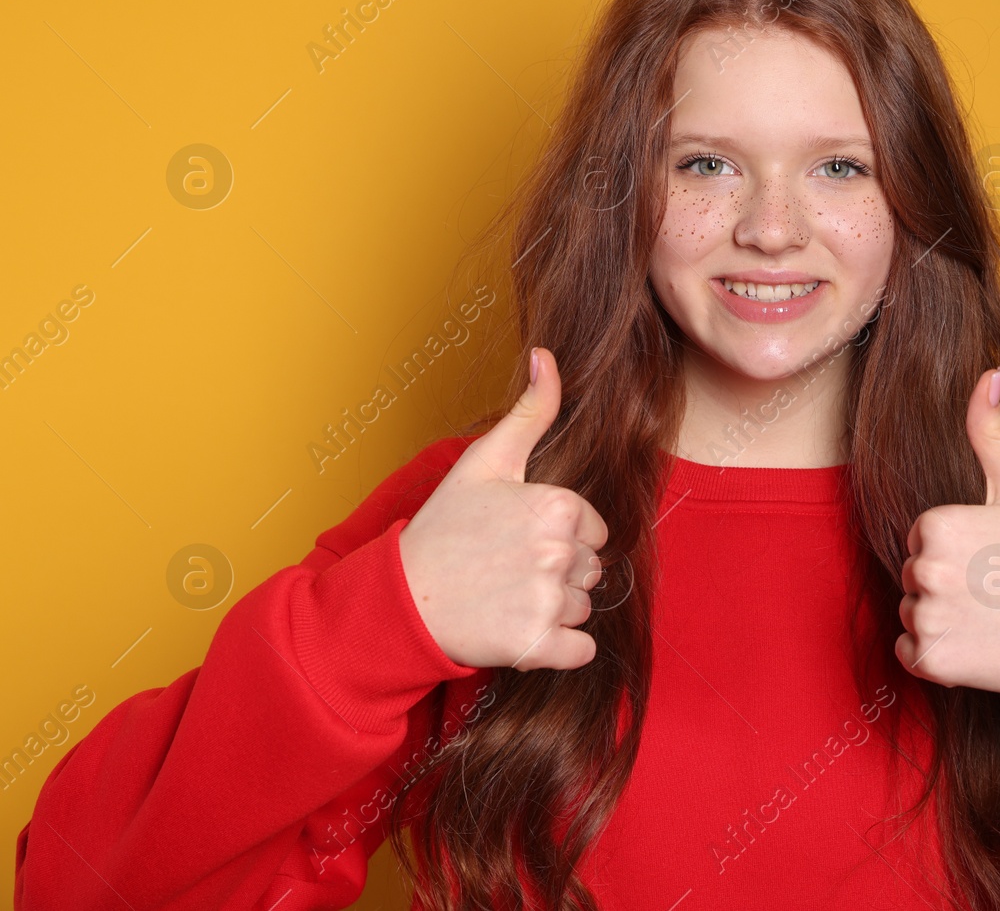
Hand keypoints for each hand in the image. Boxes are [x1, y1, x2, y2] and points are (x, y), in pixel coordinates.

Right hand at [399, 347, 608, 671]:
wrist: (399, 597)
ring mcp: (548, 601)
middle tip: (506, 570)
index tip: (517, 539)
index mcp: (557, 506)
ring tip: (504, 597)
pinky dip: (558, 648)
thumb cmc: (444, 528)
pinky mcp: (537, 646)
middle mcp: (559, 552)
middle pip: (590, 569)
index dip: (560, 537)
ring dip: (553, 610)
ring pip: (584, 609)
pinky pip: (581, 650)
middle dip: (558, 573)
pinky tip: (519, 630)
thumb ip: (530, 412)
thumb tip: (546, 356)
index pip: (593, 529)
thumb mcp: (485, 461)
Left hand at [895, 368, 999, 696]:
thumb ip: (991, 432)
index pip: (920, 534)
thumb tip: (987, 374)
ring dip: (941, 617)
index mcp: (938, 524)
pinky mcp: (932, 661)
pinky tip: (976, 644)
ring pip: (910, 611)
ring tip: (989, 616)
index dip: (957, 546)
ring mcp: (928, 618)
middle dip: (946, 581)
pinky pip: (909, 651)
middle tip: (995, 589)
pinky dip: (935, 653)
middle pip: (912, 573)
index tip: (993, 557)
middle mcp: (925, 570)